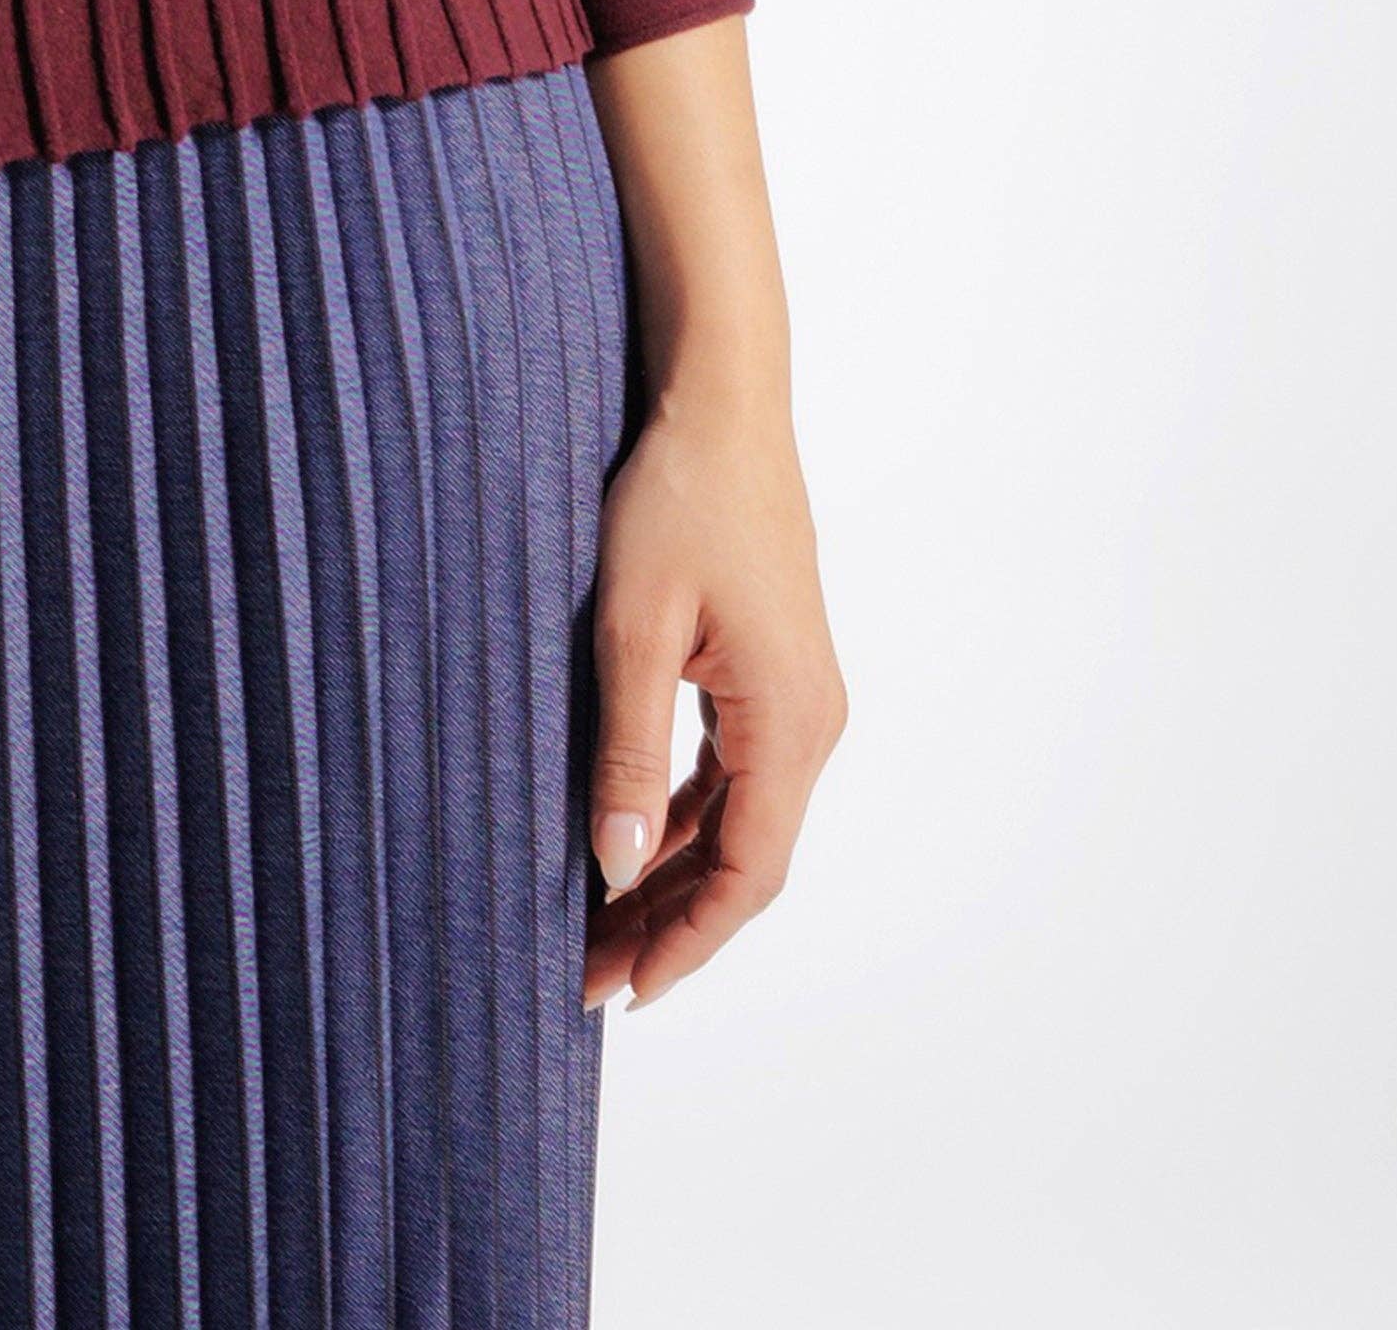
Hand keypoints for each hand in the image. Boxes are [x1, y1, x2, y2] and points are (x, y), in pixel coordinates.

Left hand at [582, 378, 846, 1011]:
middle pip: (743, 861)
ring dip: (670, 872)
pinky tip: (624, 838)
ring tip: (593, 923)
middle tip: (585, 975)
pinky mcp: (772, 673)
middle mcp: (811, 723)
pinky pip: (730, 773)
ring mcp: (797, 699)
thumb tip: (613, 865)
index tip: (622, 992)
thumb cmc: (676, 500)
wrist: (721, 403)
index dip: (685, 941)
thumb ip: (626, 749)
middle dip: (666, 922)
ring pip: (735, 821)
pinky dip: (680, 816)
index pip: (746, 874)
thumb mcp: (633, 627)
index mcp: (789, 723)